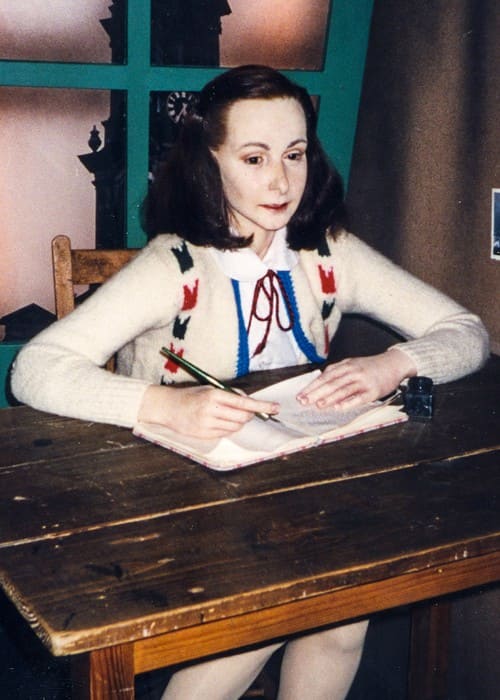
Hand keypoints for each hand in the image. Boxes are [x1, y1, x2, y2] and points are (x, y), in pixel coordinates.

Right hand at [138, 384, 279, 439]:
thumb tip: (248, 401)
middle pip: (243, 417)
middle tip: (247, 412)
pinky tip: (218, 422)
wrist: (168, 407)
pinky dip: (228, 428)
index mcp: (214, 395)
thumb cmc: (191, 396)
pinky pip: (225, 433)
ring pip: (236, 427)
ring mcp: (207, 424)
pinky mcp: (204, 434)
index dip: (262, 406)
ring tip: (227, 415)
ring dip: (238, 422)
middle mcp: (212, 410)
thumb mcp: (210, 389)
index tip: (275, 407)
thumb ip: (229, 394)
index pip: (244, 402)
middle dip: (249, 415)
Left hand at [297, 348, 416, 409]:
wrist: (394, 364)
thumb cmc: (371, 366)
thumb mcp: (352, 363)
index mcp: (346, 365)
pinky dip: (347, 403)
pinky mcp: (373, 391)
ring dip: (329, 398)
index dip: (312, 386)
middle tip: (304, 401)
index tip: (300, 394)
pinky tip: (338, 408)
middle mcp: (353, 372)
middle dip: (316, 393)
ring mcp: (363, 382)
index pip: (325, 377)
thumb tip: (320, 380)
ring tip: (317, 405)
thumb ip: (337, 371)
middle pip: (331, 383)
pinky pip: (358, 398)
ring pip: (343, 390)